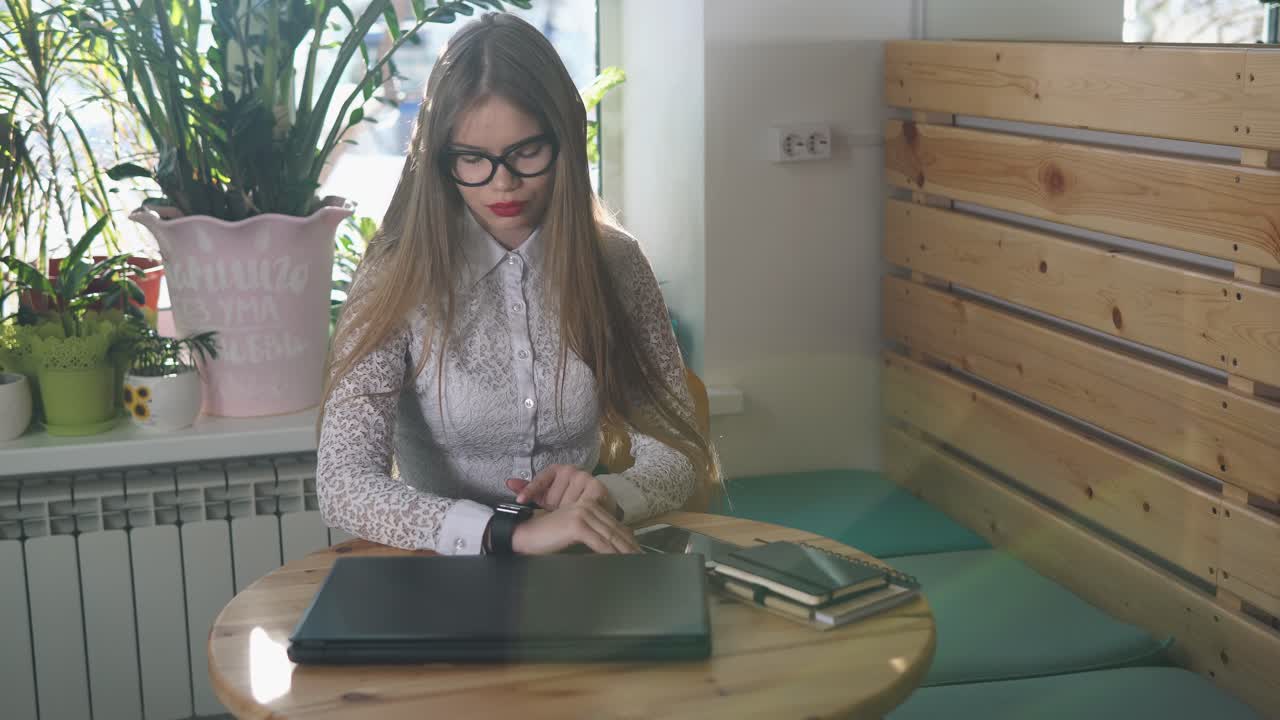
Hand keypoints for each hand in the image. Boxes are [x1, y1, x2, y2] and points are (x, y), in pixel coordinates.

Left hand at [506, 464, 618, 516]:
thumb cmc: (569, 501)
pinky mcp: (597, 488)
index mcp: (558, 470)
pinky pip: (579, 506)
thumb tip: (508, 482)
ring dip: (567, 513)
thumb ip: (530, 489)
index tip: (520, 500)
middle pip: (552, 496)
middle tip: (562, 511)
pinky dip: (578, 513)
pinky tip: (581, 515)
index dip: (530, 490)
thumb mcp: (547, 497)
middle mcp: (571, 470)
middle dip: (554, 507)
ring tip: (574, 513)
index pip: (540, 479)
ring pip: (565, 503)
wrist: (598, 507)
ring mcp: (585, 478)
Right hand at [510, 500, 640, 554]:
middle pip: (615, 530)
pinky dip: (611, 553)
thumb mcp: (573, 534)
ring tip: (636, 563)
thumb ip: (591, 535)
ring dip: (624, 551)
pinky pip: (599, 543)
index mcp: (588, 506)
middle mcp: (587, 506)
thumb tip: (611, 549)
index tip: (639, 551)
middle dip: (630, 546)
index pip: (613, 524)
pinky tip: (620, 561)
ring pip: (609, 536)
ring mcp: (582, 514)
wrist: (524, 535)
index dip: (628, 539)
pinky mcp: (577, 525)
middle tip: (643, 560)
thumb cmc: (547, 538)